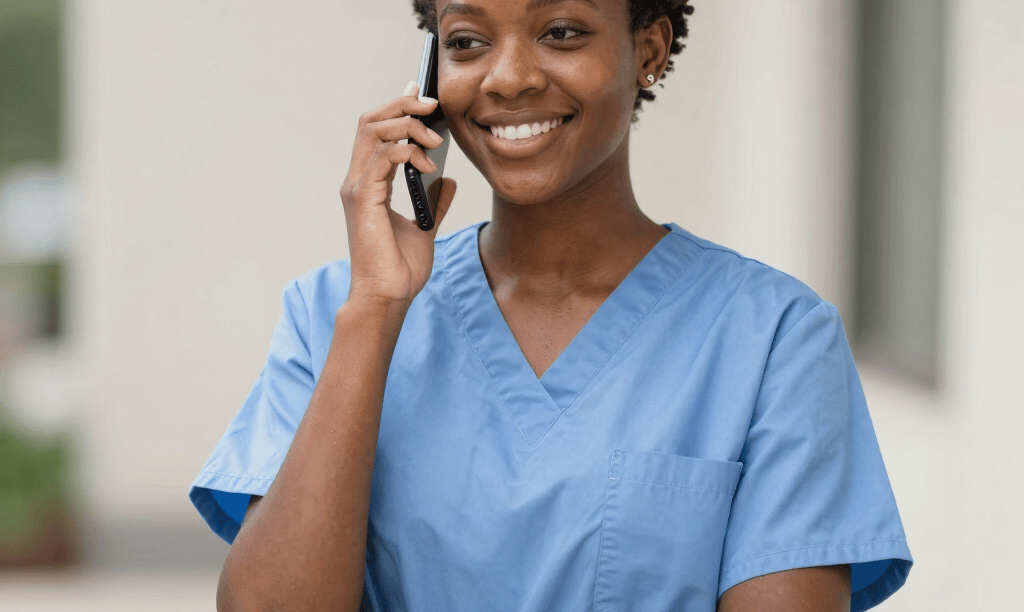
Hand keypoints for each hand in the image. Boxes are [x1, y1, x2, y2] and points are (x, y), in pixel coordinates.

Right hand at [339, 81, 456, 306]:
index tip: (422, 95)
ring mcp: (357, 188)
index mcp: (368, 184)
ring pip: (373, 131)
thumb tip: (447, 179)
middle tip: (433, 106)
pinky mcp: (363, 199)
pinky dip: (405, 150)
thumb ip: (433, 201)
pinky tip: (428, 162)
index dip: (396, 107)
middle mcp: (358, 180)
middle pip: (370, 121)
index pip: (376, 131)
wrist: (388, 298)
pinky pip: (381, 157)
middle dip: (402, 106)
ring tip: (436, 138)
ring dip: (407, 125)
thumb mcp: (425, 228)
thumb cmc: (400, 269)